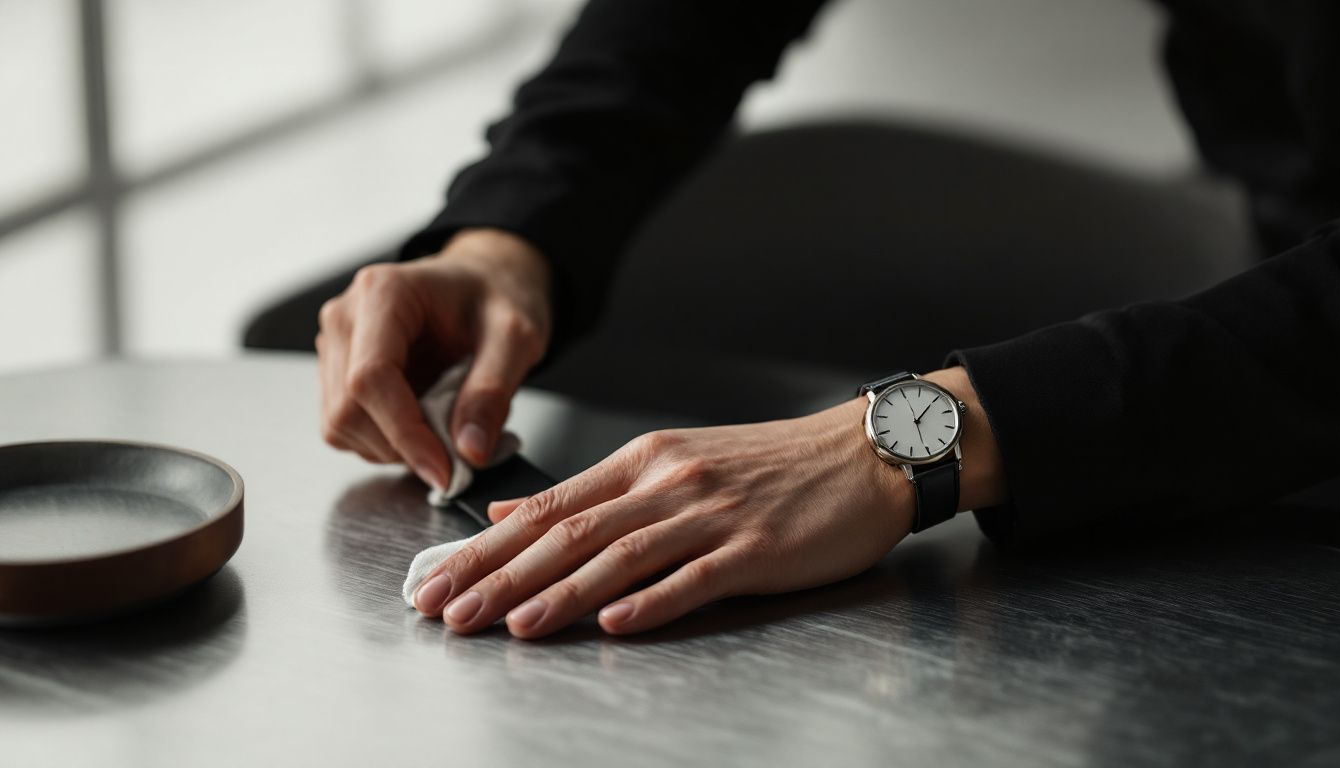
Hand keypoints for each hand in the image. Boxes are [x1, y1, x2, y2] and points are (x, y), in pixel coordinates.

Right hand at [317, 228, 551, 489]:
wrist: (484, 283)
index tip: (445, 468)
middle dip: (402, 445)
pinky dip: (386, 442)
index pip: (370, 378)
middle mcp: (345, 317)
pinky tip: (422, 421)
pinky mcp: (336, 372)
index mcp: (383, 293)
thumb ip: (493, 391)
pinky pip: (346, 428)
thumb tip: (469, 450)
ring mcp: (335, 345)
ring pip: (341, 426)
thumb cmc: (497, 296)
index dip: (404, 433)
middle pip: (347, 409)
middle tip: (457, 450)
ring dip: (394, 447)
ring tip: (444, 424)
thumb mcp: (515, 337)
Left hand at [410, 367, 1004, 637]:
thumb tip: (514, 515)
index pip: (549, 507)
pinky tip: (615, 625)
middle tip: (450, 612)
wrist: (862, 453)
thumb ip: (595, 494)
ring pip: (622, 555)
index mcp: (644, 461)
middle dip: (502, 576)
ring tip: (512, 627)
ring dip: (562, 595)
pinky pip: (697, 577)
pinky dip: (653, 601)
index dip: (486, 548)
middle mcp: (669, 481)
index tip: (436, 580)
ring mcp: (714, 513)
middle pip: (571, 532)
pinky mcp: (758, 548)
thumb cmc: (769, 465)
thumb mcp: (673, 462)